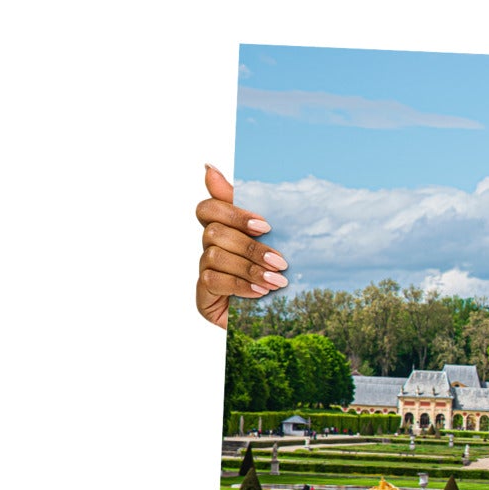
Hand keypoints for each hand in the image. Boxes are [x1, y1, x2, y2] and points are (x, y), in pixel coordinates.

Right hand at [195, 164, 284, 328]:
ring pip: (214, 256)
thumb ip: (249, 207)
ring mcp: (205, 273)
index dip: (233, 213)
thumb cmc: (280, 276)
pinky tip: (261, 294)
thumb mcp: (273, 240)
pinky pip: (212, 281)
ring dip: (249, 268)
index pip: (208, 209)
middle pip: (213, 232)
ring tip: (277, 281)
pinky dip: (239, 285)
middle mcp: (210, 249)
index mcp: (225, 231)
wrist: (285, 322)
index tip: (265, 226)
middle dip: (250, 246)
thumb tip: (209, 167)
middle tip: (281, 261)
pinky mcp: (203, 297)